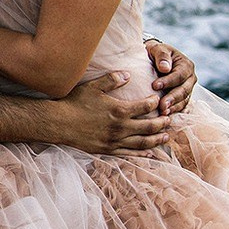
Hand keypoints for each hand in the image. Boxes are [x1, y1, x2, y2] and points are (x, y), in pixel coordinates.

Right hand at [56, 71, 171, 154]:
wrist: (57, 123)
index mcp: (119, 110)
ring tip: (166, 137)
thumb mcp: (93, 86)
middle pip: (149, 127)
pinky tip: (150, 153)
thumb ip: (112, 80)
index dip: (155, 103)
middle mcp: (120, 127)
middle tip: (170, 120)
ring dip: (156, 140)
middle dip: (162, 123)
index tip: (159, 100)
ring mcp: (114, 141)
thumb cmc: (74, 102)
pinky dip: (142, 154)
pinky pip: (129, 153)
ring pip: (142, 142)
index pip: (145, 107)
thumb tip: (128, 75)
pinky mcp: (107, 150)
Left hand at [143, 38, 196, 115]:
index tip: (155, 86)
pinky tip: (165, 116)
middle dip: (172, 98)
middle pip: (184, 90)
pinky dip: (174, 111)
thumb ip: (161, 55)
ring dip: (174, 107)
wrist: (155, 59)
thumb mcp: (158, 48)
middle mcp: (190, 78)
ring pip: (184, 100)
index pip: (179, 75)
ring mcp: (188, 89)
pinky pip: (181, 106)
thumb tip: (164, 68)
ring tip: (163, 113)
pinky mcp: (183, 98)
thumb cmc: (156, 53)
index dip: (168, 81)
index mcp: (186, 65)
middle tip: (162, 106)